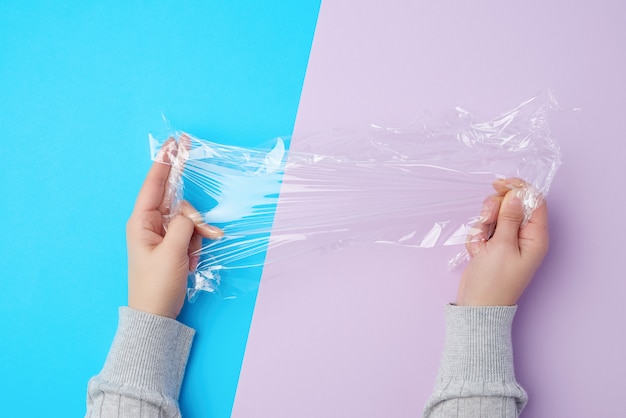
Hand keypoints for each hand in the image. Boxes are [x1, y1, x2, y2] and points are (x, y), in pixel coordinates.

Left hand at [126, 139, 222, 318]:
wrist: (156, 315)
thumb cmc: (156, 285)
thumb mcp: (171, 253)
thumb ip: (183, 226)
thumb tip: (190, 216)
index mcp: (142, 221)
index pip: (154, 184)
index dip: (165, 162)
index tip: (174, 142)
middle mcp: (151, 223)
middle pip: (178, 202)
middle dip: (193, 219)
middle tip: (202, 235)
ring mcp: (163, 234)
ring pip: (189, 219)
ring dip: (198, 235)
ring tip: (194, 258)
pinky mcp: (174, 244)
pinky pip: (192, 233)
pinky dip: (197, 244)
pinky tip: (193, 261)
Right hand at [455, 178, 548, 305]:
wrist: (476, 305)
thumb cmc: (493, 281)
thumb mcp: (502, 245)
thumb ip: (509, 217)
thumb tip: (517, 194)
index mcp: (536, 236)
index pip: (534, 201)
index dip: (518, 188)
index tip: (499, 184)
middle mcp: (524, 236)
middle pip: (511, 205)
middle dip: (493, 211)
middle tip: (486, 224)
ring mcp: (508, 241)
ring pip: (494, 216)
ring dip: (482, 226)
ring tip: (480, 245)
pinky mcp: (493, 245)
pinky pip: (483, 229)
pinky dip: (477, 238)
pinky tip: (477, 253)